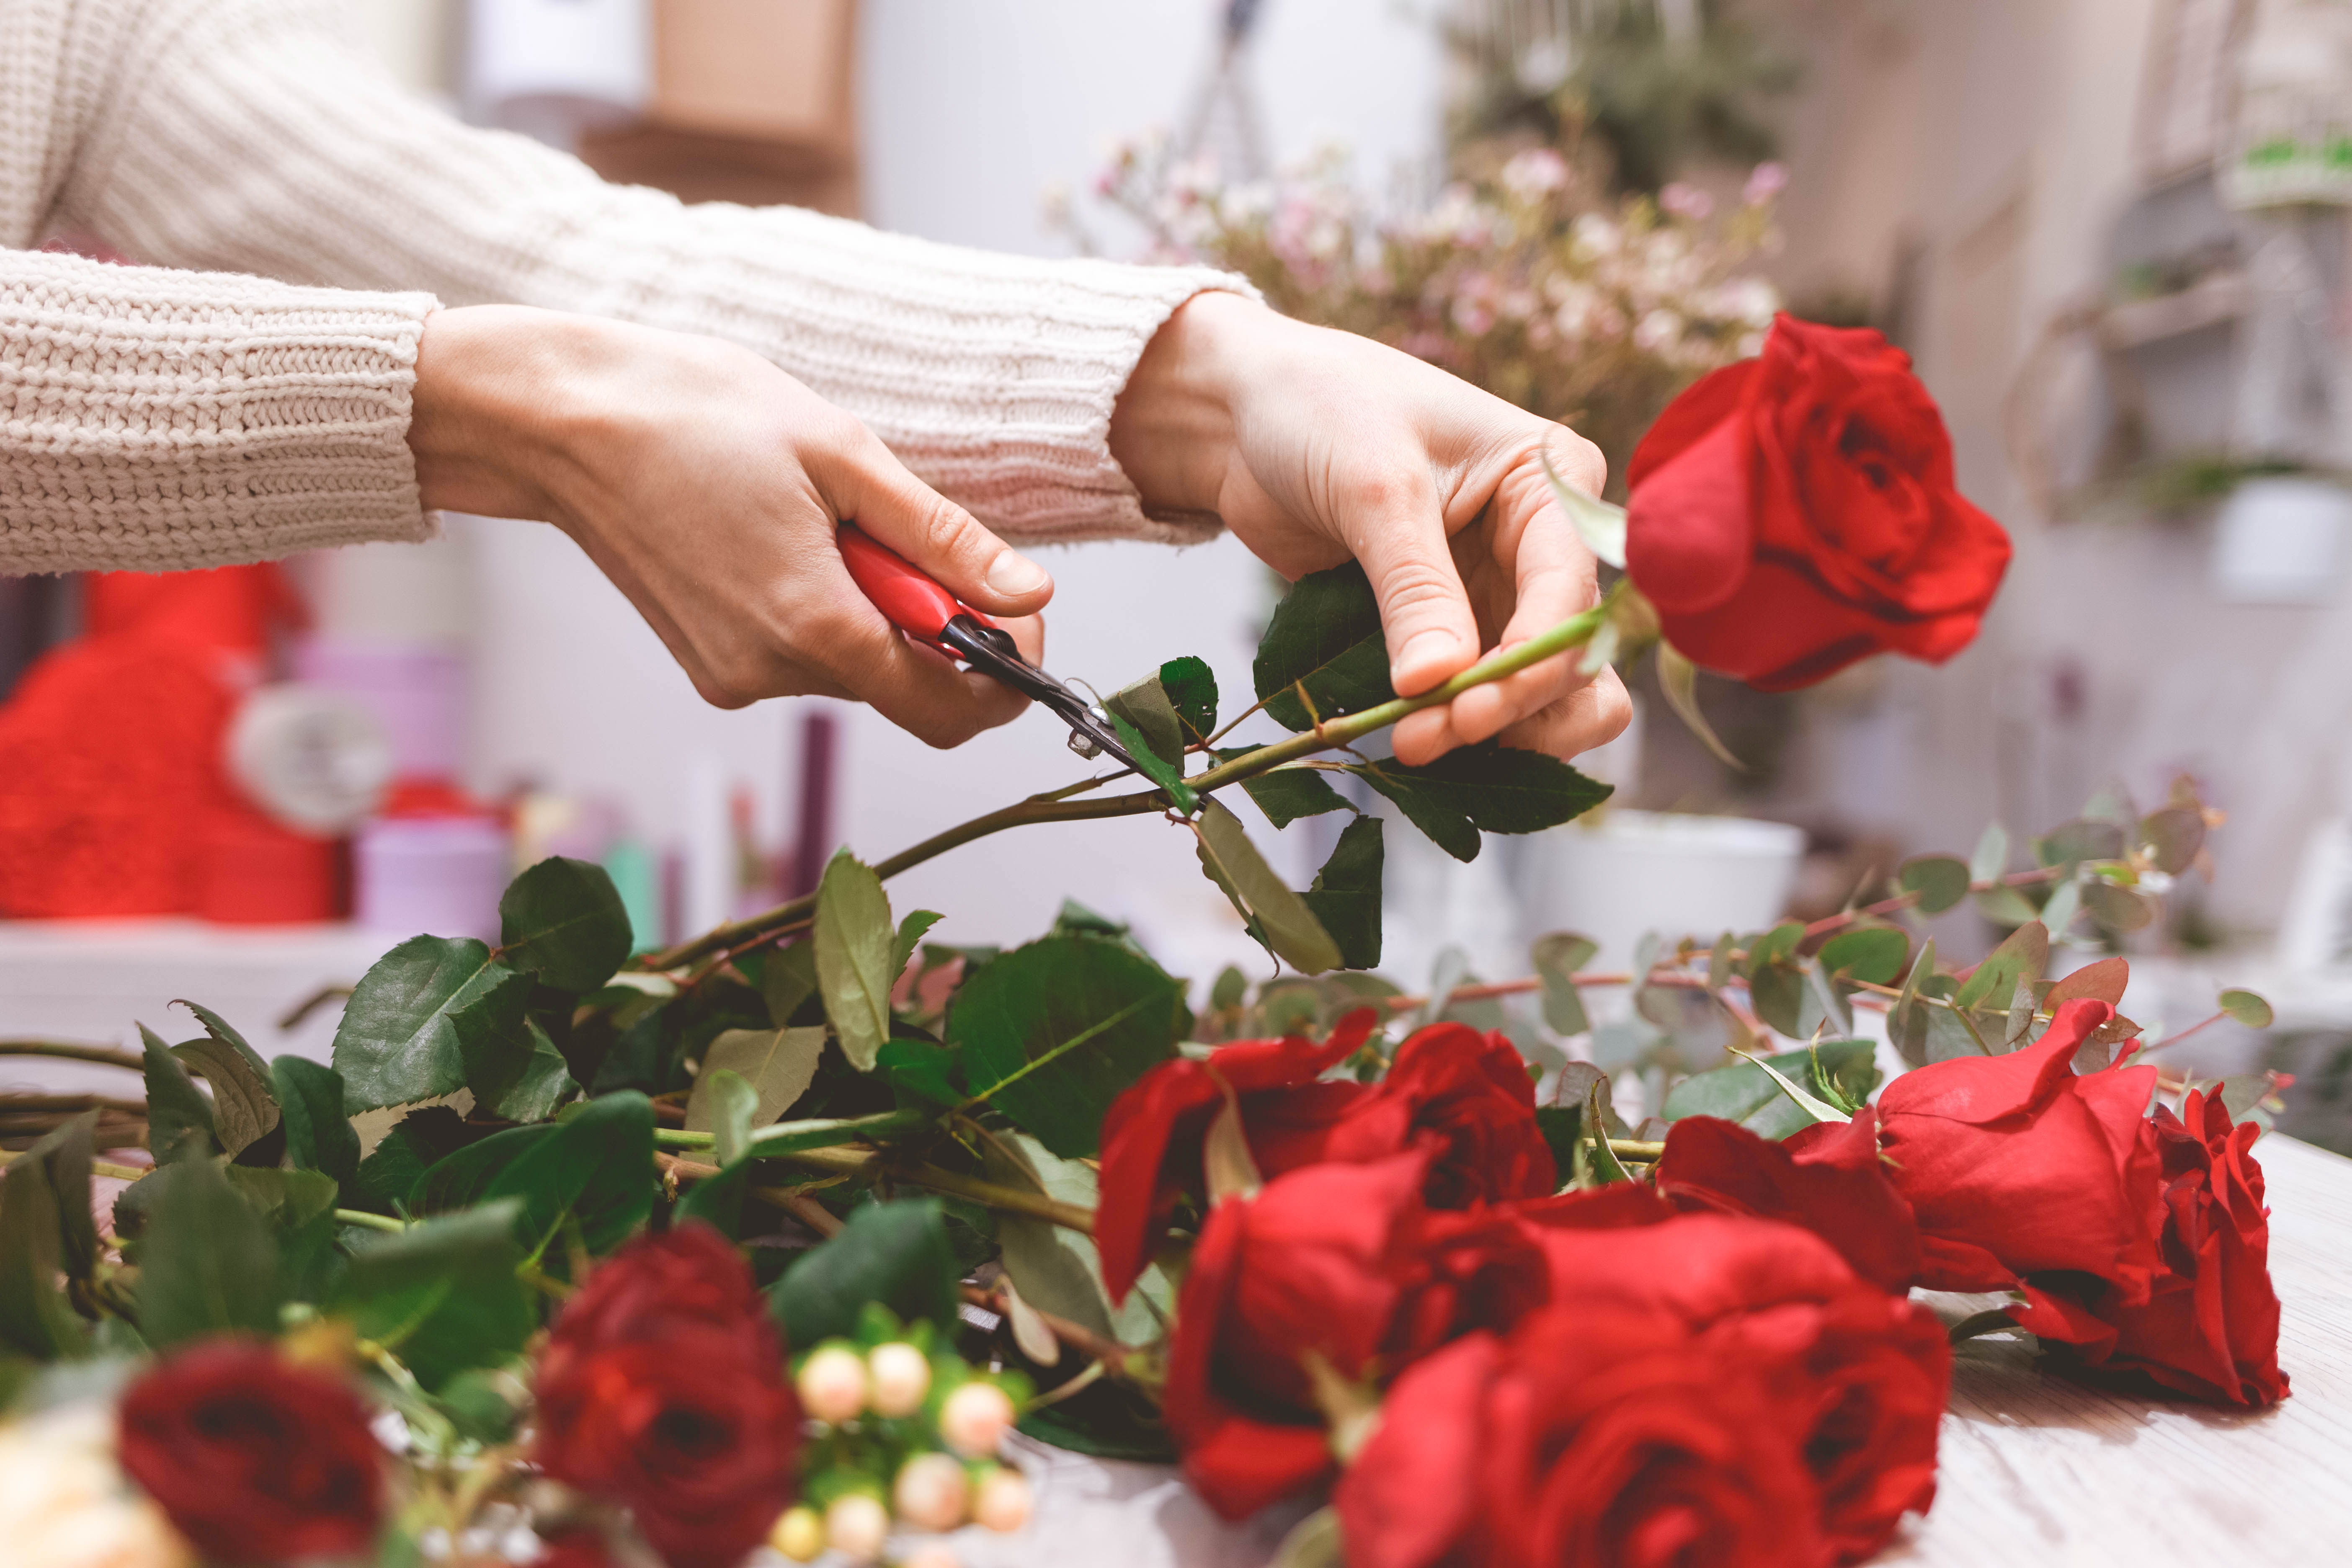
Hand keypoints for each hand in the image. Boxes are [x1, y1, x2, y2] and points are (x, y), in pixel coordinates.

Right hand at [407, 305, 1052, 744]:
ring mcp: (733, 676)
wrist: (563, 420)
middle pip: (904, 683)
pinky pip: (801, 653)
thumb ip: (944, 540)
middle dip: (930, 618)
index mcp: (814, 627)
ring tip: (819, 515)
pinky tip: (780, 534)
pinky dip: (821, 604)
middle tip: (895, 527)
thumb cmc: (697, 414)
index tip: (1017, 613)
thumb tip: (1029, 595)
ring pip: (853, 664)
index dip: (1005, 672)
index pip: (950, 708)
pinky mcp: (709, 664)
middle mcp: (771, 673)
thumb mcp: (846, 456)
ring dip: (869, 601)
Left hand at [1110, 292, 1630, 765]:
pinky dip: (1453, 724)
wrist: (1248, 416)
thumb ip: (1414, 588)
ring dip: (1491, 732)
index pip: (1568, 595)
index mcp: (1550, 482)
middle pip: (1572, 659)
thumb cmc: (1320, 410)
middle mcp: (1540, 543)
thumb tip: (1439, 682)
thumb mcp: (1374, 487)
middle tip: (1426, 737)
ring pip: (1541, 693)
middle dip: (1511, 708)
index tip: (1464, 712)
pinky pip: (1477, 696)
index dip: (1527, 666)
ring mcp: (1499, 591)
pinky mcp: (1450, 627)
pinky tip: (1407, 735)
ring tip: (1411, 742)